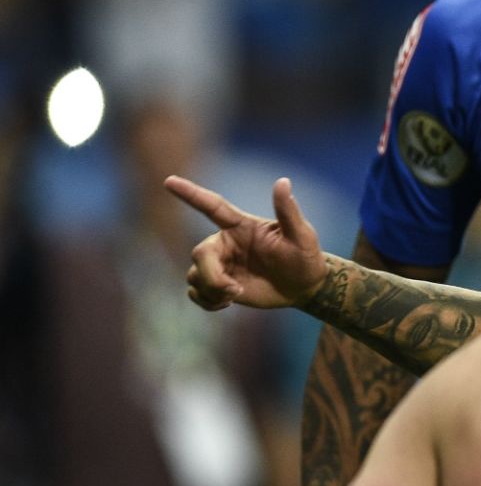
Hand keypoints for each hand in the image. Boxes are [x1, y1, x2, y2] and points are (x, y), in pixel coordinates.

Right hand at [165, 175, 327, 309]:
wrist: (303, 286)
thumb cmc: (305, 256)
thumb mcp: (301, 235)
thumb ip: (288, 211)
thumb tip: (283, 181)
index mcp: (241, 226)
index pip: (212, 206)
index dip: (191, 193)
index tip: (169, 181)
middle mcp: (225, 243)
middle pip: (199, 254)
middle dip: (212, 276)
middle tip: (236, 290)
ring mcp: (220, 264)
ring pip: (194, 275)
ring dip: (212, 290)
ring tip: (236, 294)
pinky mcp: (218, 285)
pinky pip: (195, 292)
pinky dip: (207, 302)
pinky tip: (227, 304)